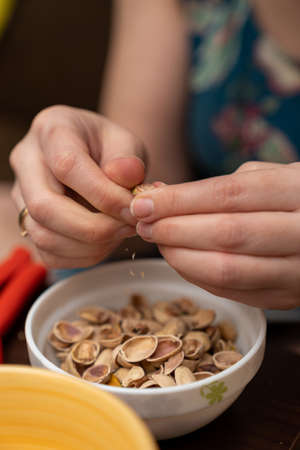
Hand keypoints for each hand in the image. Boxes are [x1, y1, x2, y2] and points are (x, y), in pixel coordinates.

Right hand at [10, 106, 145, 267]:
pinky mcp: (28, 223)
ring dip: (90, 245)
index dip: (104, 195)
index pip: (67, 166)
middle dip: (94, 227)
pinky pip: (48, 253)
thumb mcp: (127, 143)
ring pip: (43, 235)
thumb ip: (129, 158)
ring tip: (121, 233)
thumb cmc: (111, 149)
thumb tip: (125, 176)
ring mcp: (22, 195)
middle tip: (129, 227)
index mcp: (51, 129)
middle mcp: (27, 161)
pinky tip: (106, 243)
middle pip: (44, 207)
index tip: (134, 208)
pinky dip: (82, 256)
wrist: (97, 158)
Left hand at [130, 162, 299, 308]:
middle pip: (226, 234)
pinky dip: (197, 276)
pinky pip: (232, 292)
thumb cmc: (291, 198)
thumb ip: (220, 186)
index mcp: (298, 191)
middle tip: (143, 223)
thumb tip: (160, 196)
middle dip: (174, 229)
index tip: (143, 202)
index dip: (180, 200)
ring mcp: (297, 271)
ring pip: (227, 270)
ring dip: (181, 257)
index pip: (228, 195)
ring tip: (158, 241)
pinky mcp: (286, 298)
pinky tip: (180, 260)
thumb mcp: (268, 177)